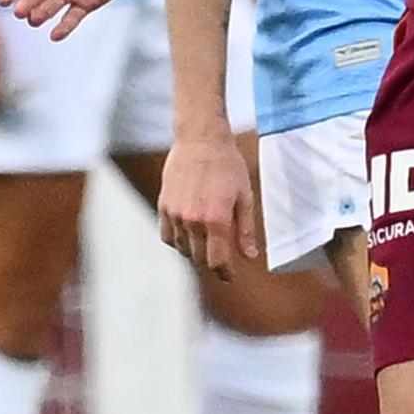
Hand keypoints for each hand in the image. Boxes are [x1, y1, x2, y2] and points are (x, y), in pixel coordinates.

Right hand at [158, 128, 261, 279]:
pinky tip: (188, 232)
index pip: (217, 261)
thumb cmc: (227, 165)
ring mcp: (175, 213)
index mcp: (216, 219)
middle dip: (211, 261)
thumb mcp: (245, 197)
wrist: (200, 138)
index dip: (225, 273)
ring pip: (182, 248)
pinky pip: (166, 235)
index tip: (230, 275)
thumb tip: (249, 256)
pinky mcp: (164, 205)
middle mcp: (192, 219)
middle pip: (199, 258)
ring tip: (205, 242)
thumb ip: (246, 230)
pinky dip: (177, 240)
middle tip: (221, 257)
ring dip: (194, 251)